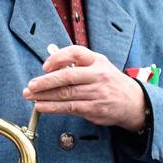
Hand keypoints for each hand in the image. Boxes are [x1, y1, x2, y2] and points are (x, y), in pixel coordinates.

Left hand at [22, 45, 146, 131]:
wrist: (133, 102)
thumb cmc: (108, 82)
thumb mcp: (98, 66)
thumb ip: (76, 64)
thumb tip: (48, 68)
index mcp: (98, 61)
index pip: (75, 53)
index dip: (57, 58)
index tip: (44, 66)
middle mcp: (98, 75)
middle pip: (67, 76)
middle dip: (45, 81)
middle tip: (30, 85)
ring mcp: (97, 93)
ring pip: (66, 94)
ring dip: (44, 96)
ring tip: (30, 96)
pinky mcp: (95, 109)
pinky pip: (70, 107)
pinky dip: (53, 107)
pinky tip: (41, 106)